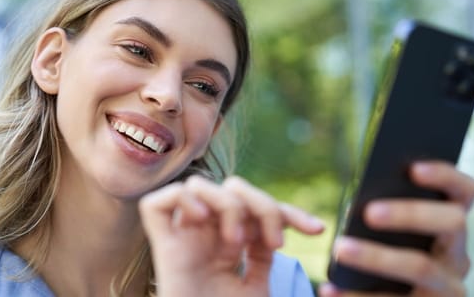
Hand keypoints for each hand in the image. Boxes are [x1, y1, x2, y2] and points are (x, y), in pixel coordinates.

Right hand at [139, 175, 324, 296]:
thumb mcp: (257, 286)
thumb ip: (263, 252)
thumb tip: (280, 221)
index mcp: (230, 246)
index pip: (258, 210)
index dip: (290, 212)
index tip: (317, 231)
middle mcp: (206, 238)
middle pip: (231, 188)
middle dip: (261, 205)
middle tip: (274, 244)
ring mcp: (184, 241)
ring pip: (197, 186)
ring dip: (226, 204)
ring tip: (236, 241)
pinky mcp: (163, 250)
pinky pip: (156, 204)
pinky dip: (181, 199)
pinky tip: (201, 219)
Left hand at [320, 161, 473, 296]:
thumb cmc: (384, 265)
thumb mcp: (392, 240)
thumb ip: (386, 217)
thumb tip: (360, 206)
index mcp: (451, 227)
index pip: (465, 191)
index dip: (445, 175)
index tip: (413, 168)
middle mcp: (458, 255)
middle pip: (453, 223)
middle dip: (411, 213)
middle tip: (369, 212)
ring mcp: (449, 287)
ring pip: (421, 265)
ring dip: (377, 256)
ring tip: (340, 249)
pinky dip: (357, 296)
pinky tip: (329, 288)